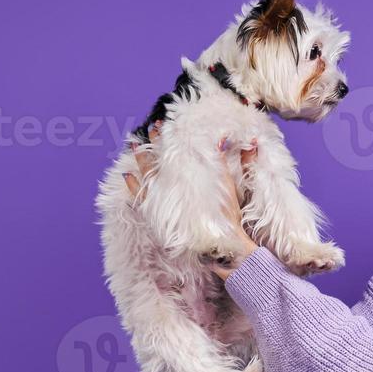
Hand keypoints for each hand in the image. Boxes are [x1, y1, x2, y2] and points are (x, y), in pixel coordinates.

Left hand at [124, 122, 260, 280]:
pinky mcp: (156, 217)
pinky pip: (139, 198)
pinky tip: (127, 176)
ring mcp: (161, 204)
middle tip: (153, 128)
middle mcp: (172, 190)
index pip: (173, 153)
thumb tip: (245, 142)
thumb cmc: (228, 218)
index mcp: (187, 180)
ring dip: (140, 160)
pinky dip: (133, 186)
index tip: (163, 123)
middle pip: (159, 161)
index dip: (167, 138)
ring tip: (133, 146)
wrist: (221, 247)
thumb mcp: (231, 188)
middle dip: (154, 143)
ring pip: (145, 176)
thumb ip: (236, 164)